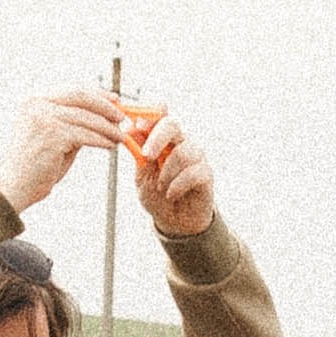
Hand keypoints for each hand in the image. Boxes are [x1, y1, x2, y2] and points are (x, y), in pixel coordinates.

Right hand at [0, 91, 130, 213]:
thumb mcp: (54, 136)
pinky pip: (86, 135)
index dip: (97, 93)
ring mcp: (44, 117)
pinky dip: (101, 140)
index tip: (114, 99)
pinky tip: (110, 145)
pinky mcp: (53, 134)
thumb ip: (73, 123)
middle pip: (81, 96)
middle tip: (122, 117)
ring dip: (108, 127)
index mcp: (35, 99)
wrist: (15, 185)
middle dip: (106, 106)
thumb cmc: (35, 164)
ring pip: (87, 118)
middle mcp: (37, 103)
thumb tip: (104, 116)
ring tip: (120, 136)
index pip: (72, 90)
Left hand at [130, 111, 215, 238]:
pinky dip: (177, 185)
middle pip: (173, 125)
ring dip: (167, 172)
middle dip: (157, 138)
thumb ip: (138, 151)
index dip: (149, 115)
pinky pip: (193, 173)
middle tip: (147, 156)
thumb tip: (129, 128)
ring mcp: (196, 157)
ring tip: (160, 187)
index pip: (159, 116)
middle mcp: (181, 142)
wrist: (174, 221)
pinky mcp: (206, 174)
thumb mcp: (141, 173)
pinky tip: (170, 194)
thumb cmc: (157, 194)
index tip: (137, 124)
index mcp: (163, 139)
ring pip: (184, 152)